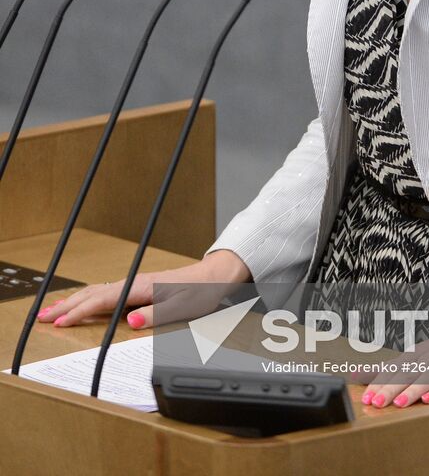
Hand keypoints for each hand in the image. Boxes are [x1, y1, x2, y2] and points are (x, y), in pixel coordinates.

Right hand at [35, 249, 250, 329]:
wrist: (216, 276)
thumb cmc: (201, 292)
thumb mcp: (182, 306)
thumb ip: (155, 314)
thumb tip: (130, 321)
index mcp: (141, 287)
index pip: (102, 300)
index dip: (79, 311)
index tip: (58, 323)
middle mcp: (136, 283)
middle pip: (94, 294)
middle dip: (67, 305)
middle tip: (42, 316)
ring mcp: (137, 285)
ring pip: (99, 292)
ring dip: (75, 301)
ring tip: (54, 310)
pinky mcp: (142, 289)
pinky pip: (108, 293)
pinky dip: (91, 298)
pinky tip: (85, 303)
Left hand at [357, 338, 428, 409]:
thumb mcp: (416, 357)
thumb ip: (391, 367)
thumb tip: (358, 374)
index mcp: (416, 354)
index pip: (393, 368)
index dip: (377, 380)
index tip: (364, 396)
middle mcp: (428, 356)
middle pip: (407, 373)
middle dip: (390, 387)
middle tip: (375, 402)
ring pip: (427, 376)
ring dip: (413, 389)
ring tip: (398, 403)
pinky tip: (428, 399)